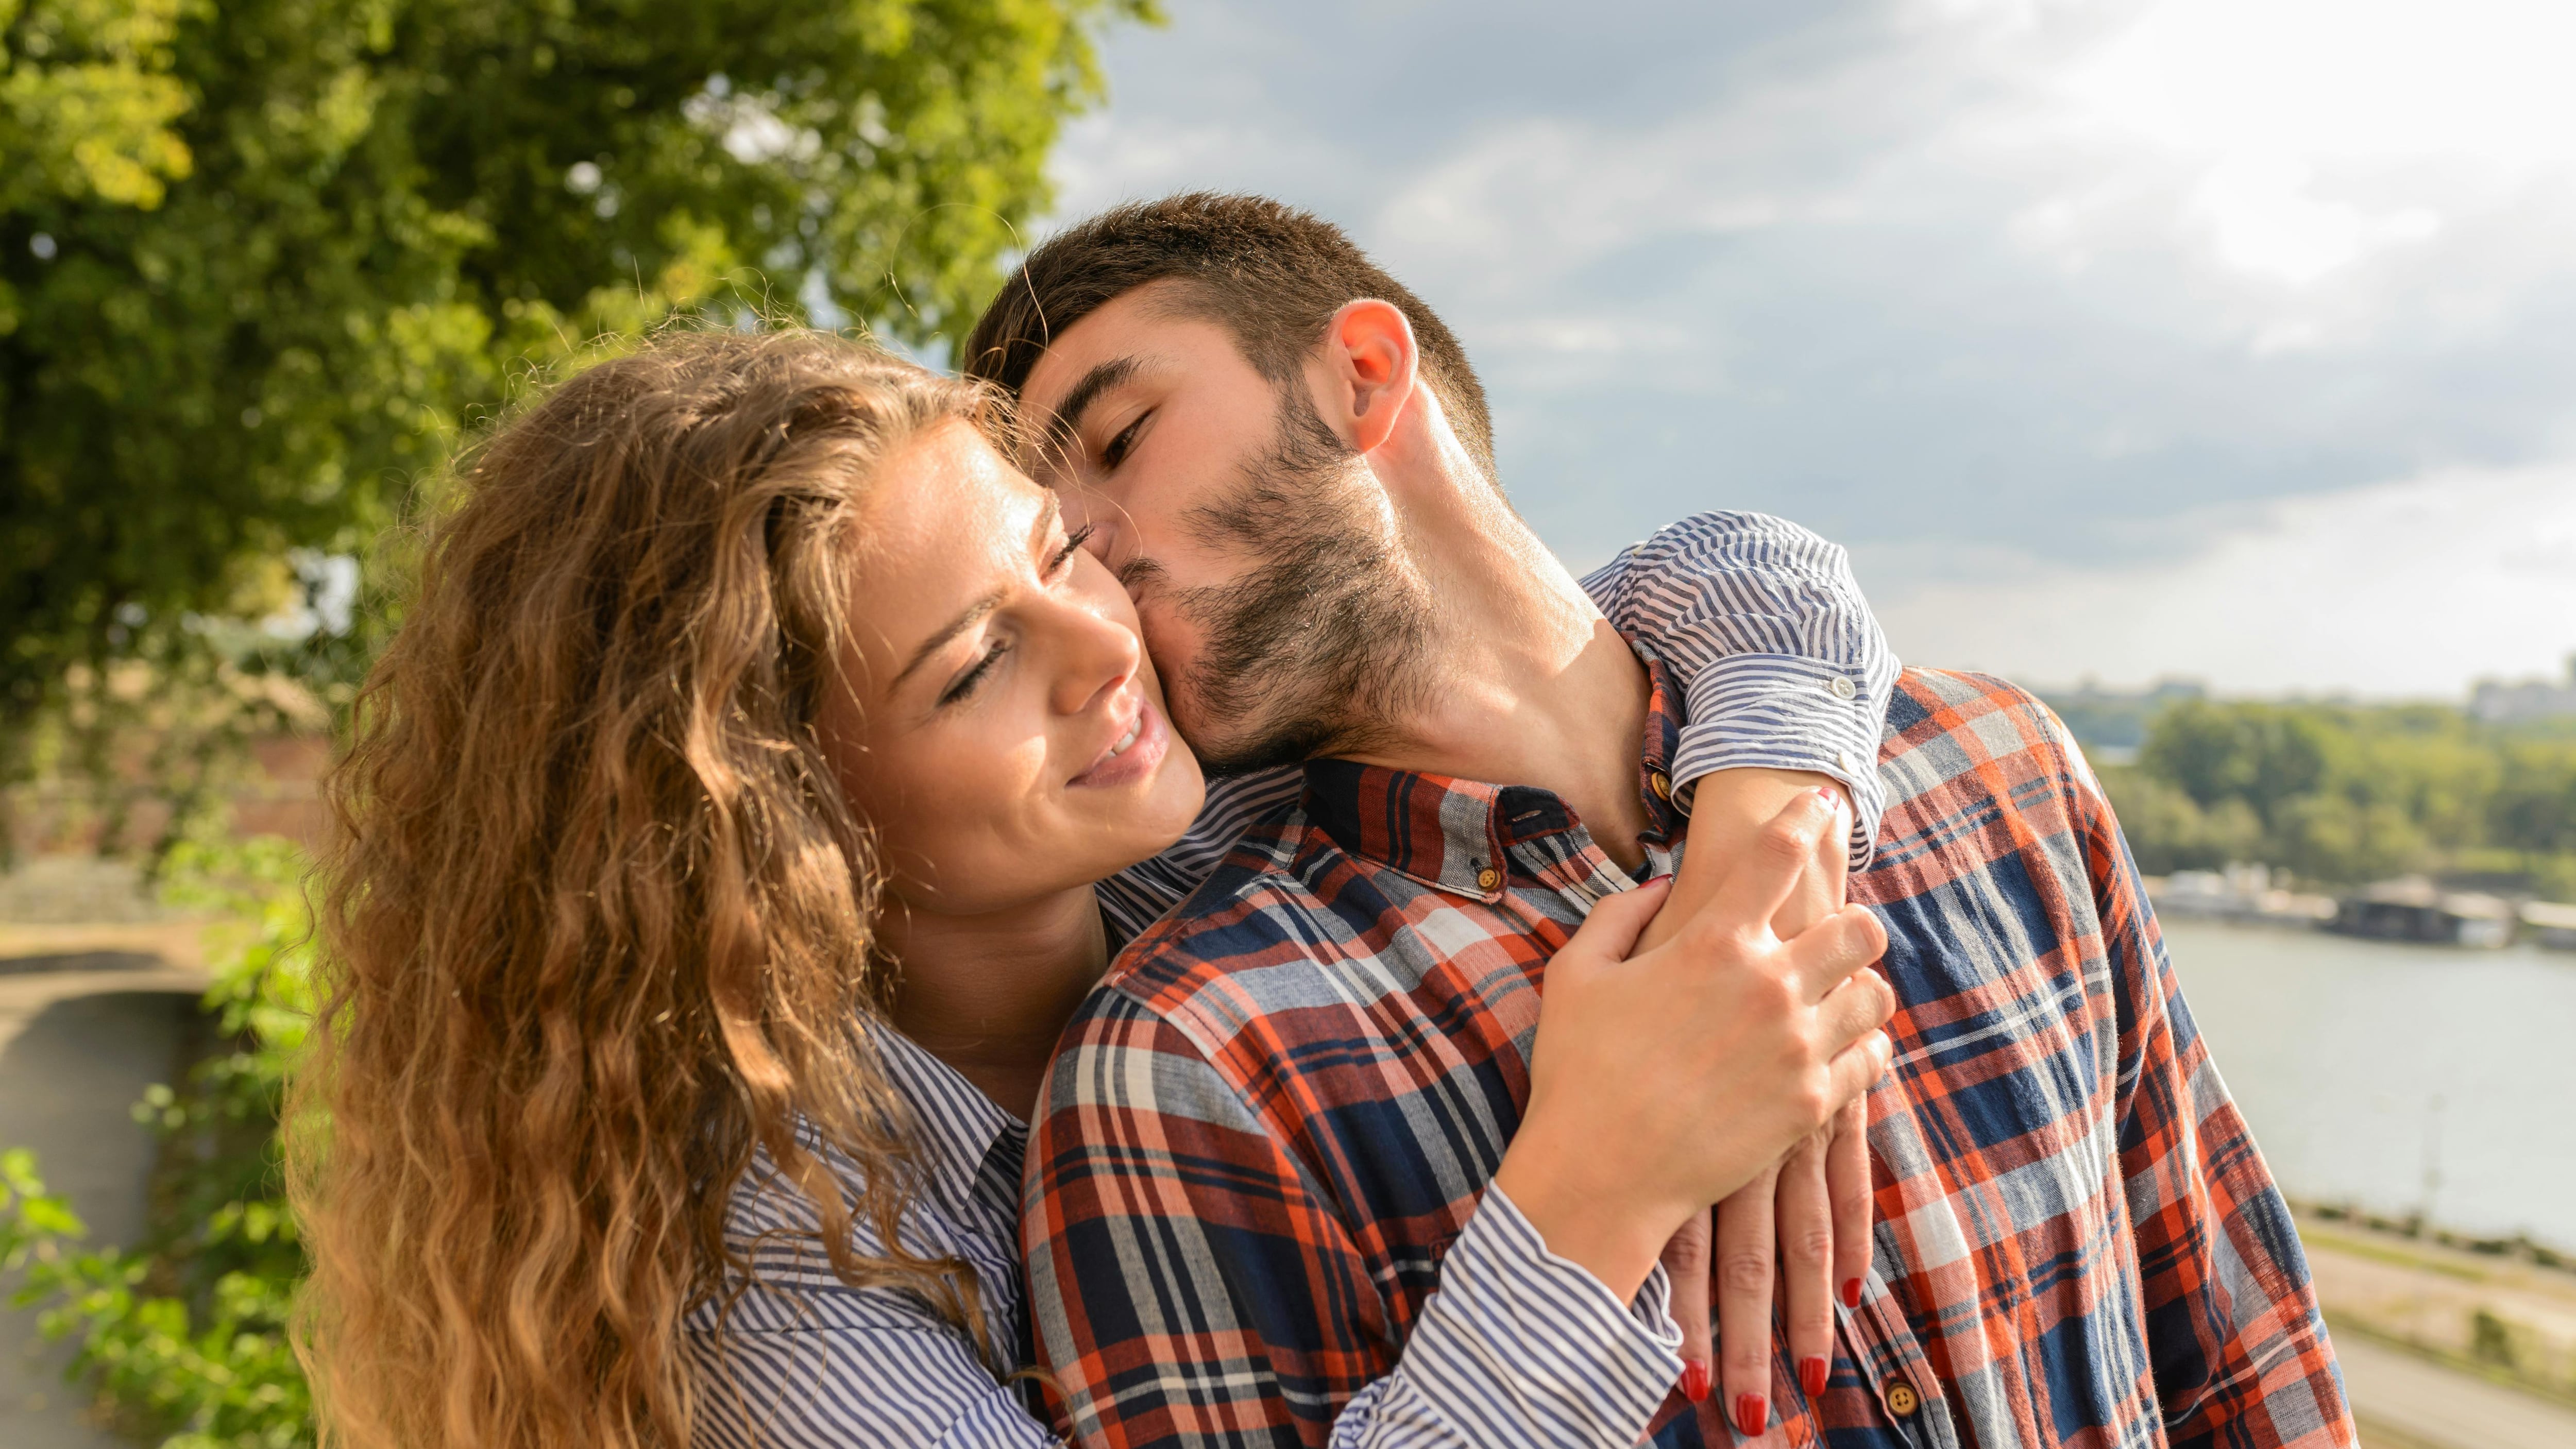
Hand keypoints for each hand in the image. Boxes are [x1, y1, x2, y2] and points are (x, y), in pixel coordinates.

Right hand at [1493, 788, 1893, 1304]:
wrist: (1600, 1174)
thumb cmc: (1578, 1071)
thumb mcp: (1576, 975)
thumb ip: (1620, 915)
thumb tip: (1663, 886)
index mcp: (1713, 943)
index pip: (1781, 856)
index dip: (1806, 819)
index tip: (1820, 805)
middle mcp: (1769, 986)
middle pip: (1861, 926)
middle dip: (1853, 920)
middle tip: (1834, 932)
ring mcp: (1798, 1047)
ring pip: (1876, 993)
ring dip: (1861, 985)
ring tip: (1838, 993)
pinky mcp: (1812, 1104)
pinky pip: (1873, 1057)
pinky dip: (1864, 1045)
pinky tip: (1840, 1045)